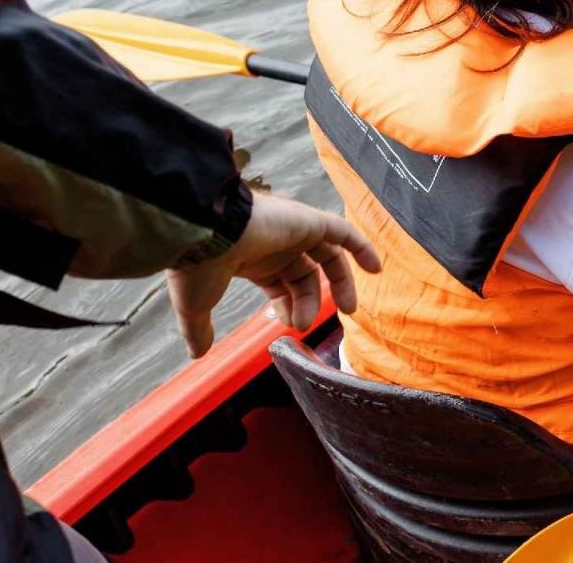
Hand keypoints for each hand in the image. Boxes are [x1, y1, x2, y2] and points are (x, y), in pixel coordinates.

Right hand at [165, 191, 381, 357]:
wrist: (202, 232)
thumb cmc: (197, 266)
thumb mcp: (196, 305)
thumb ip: (199, 329)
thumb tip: (197, 353)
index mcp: (253, 258)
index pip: (281, 283)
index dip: (288, 306)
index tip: (287, 324)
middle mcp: (275, 242)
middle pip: (305, 274)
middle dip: (310, 300)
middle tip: (309, 323)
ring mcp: (293, 230)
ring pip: (327, 256)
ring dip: (340, 282)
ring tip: (349, 309)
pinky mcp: (309, 220)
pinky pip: (344, 232)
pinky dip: (362, 246)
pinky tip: (376, 268)